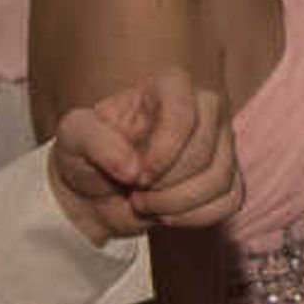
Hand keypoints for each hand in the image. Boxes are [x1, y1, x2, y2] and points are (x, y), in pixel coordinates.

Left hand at [49, 70, 241, 240]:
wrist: (95, 191)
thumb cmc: (86, 154)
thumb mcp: (72, 137)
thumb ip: (96, 141)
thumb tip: (133, 168)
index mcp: (169, 86)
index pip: (185, 112)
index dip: (164, 150)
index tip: (135, 176)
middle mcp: (204, 108)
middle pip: (204, 151)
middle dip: (166, 184)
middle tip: (135, 193)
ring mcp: (221, 142)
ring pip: (220, 179)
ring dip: (178, 205)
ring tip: (146, 205)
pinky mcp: (228, 176)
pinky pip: (231, 201)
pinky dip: (197, 217)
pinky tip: (169, 215)